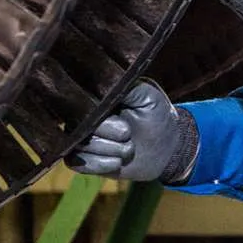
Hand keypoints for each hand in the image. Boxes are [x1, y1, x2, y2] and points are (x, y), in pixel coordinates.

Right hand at [69, 80, 198, 183]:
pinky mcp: (82, 159)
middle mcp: (83, 116)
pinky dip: (101, 164)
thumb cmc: (157, 117)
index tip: (126, 128)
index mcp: (97, 98)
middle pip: (81, 126)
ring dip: (110, 150)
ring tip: (128, 149)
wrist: (165, 148)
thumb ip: (126, 86)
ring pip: (80, 146)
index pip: (84, 103)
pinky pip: (77, 163)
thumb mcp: (147, 96)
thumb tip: (105, 78)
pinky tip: (118, 162)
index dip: (106, 119)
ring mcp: (80, 137)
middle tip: (129, 135)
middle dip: (111, 135)